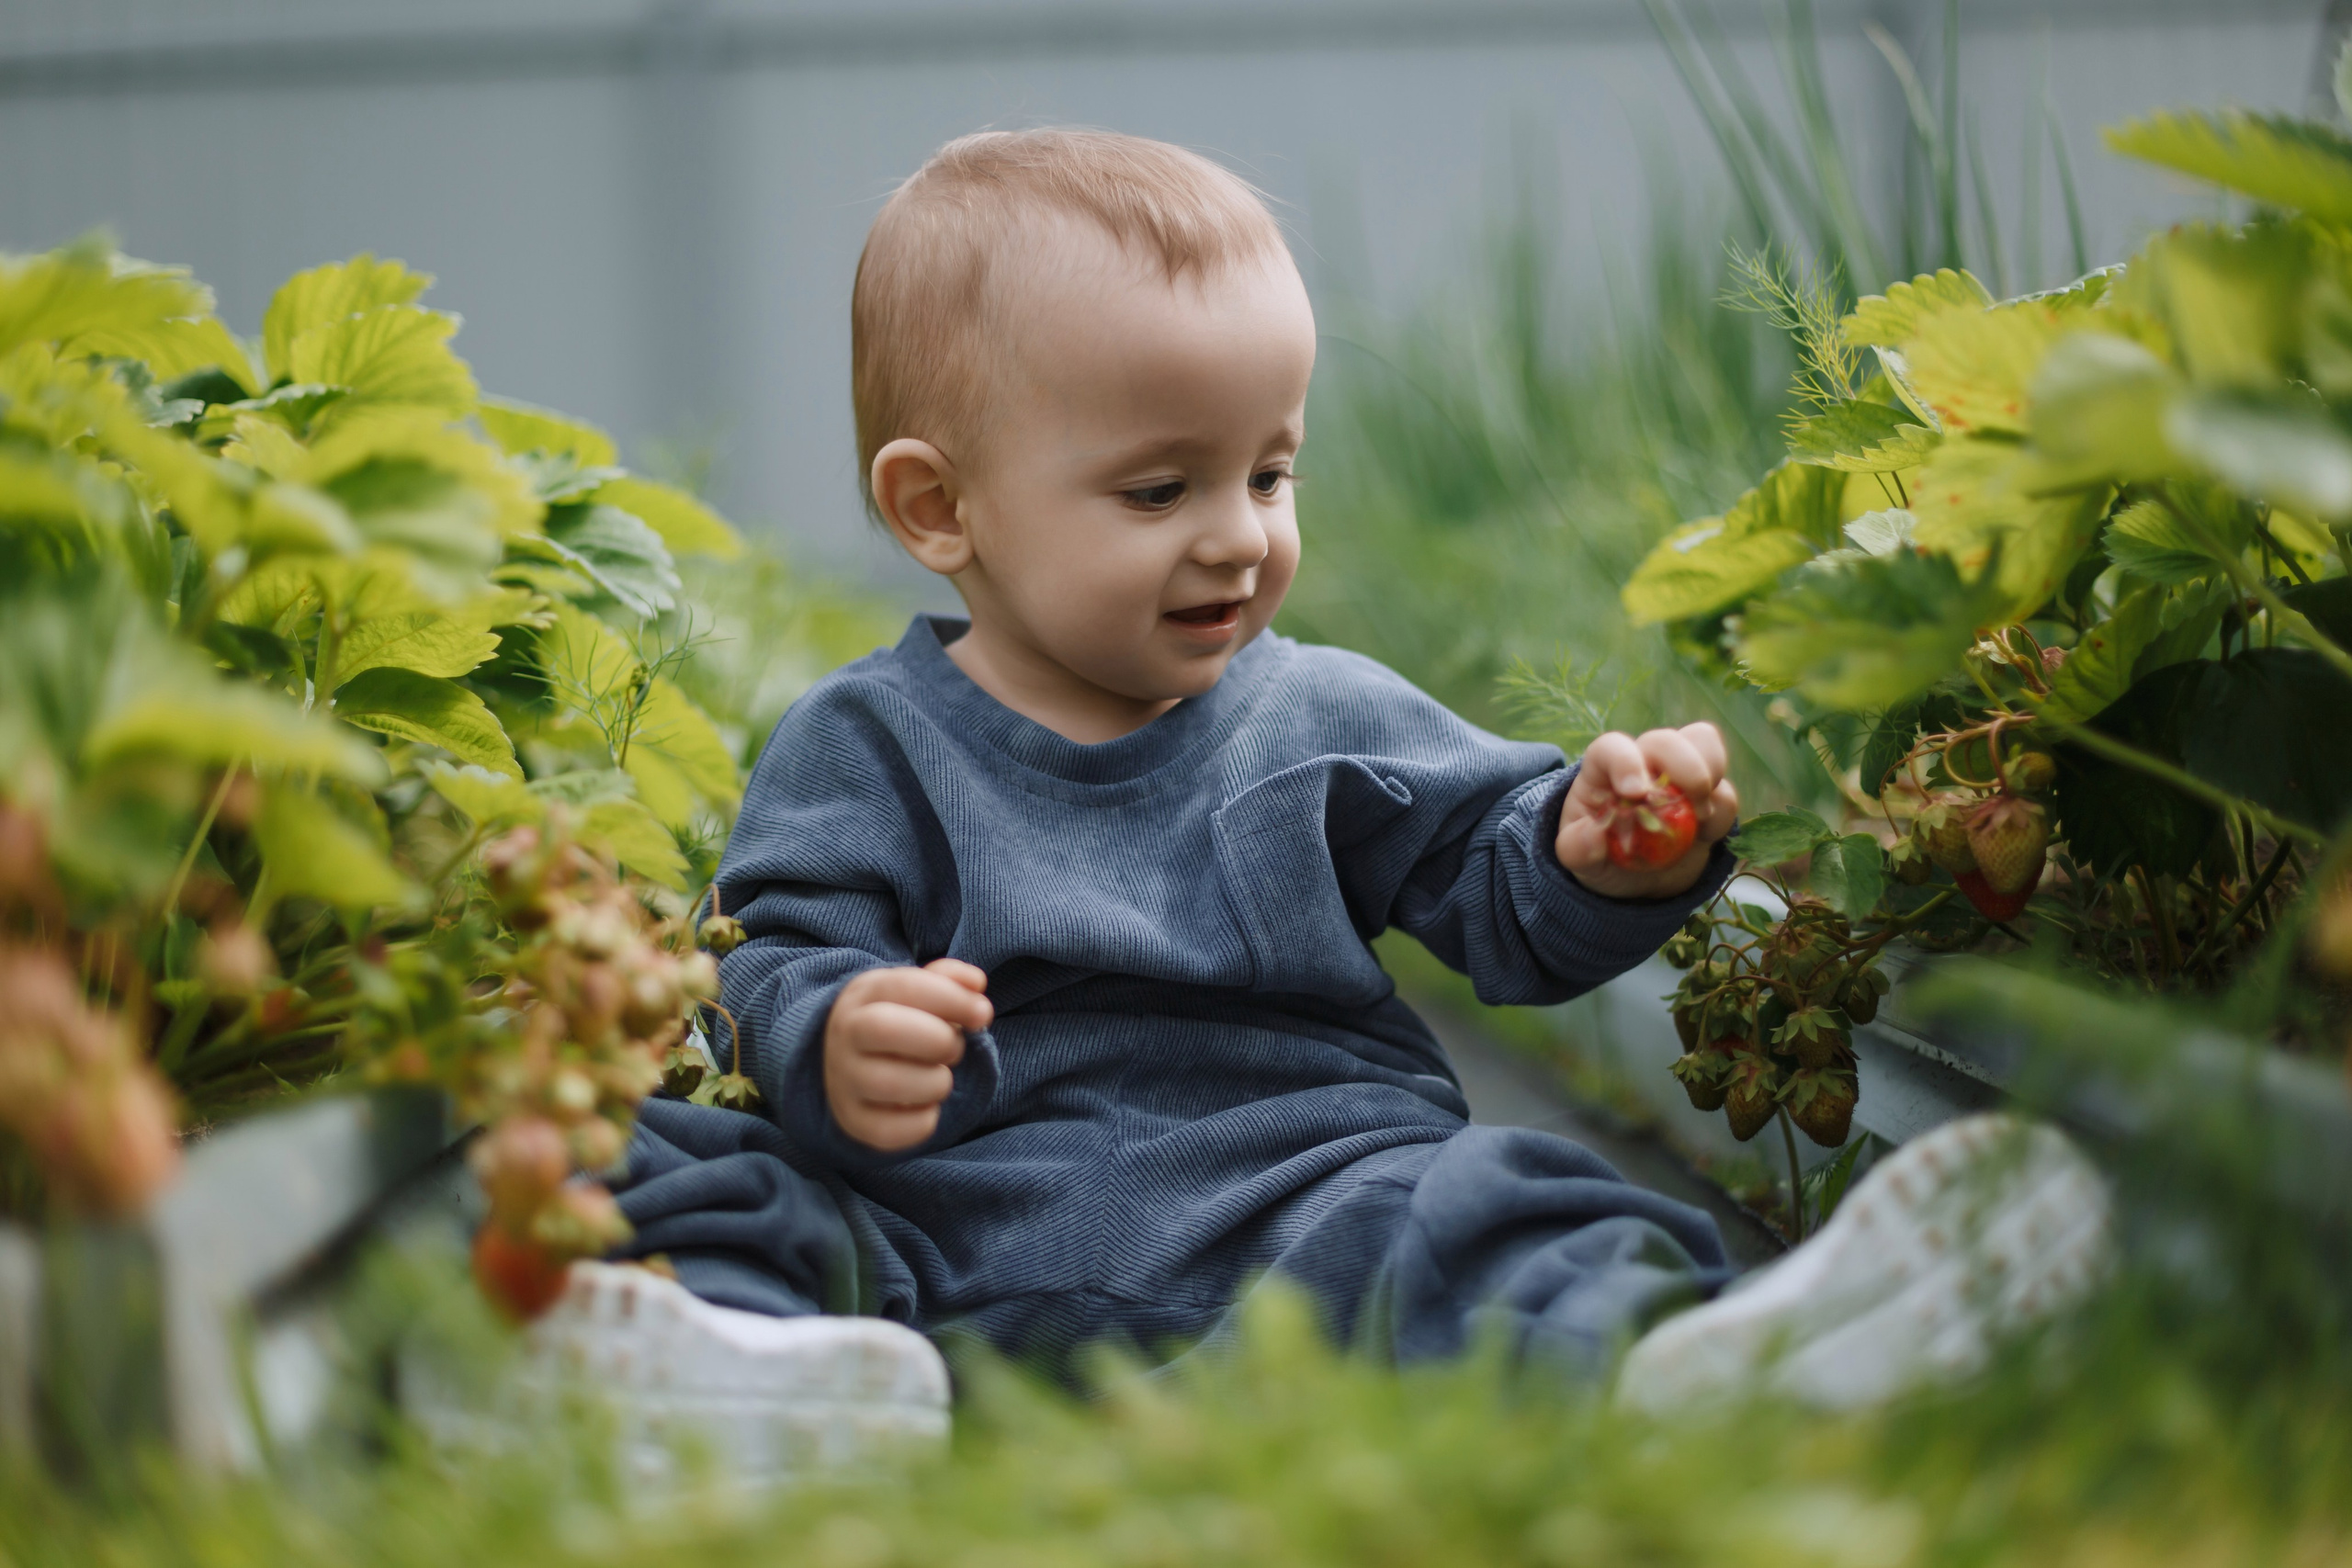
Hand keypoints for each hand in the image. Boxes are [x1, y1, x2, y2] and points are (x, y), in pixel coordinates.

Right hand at [823, 958, 991, 1151]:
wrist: (850, 1058)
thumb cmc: (900, 1018)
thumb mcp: (918, 989)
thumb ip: (950, 979)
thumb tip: (976, 985)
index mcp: (864, 995)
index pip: (904, 987)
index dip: (951, 999)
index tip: (982, 1013)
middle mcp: (846, 1035)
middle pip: (885, 1029)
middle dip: (938, 1040)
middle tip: (954, 1049)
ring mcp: (843, 1080)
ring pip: (889, 1084)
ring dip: (935, 1083)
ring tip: (940, 1077)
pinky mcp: (852, 1121)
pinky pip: (889, 1131)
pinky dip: (923, 1122)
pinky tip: (927, 1105)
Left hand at [1554, 725, 1738, 899]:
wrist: (1635, 880)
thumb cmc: (1600, 857)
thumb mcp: (1577, 857)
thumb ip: (1576, 848)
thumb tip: (1593, 835)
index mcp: (1604, 770)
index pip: (1612, 747)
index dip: (1625, 761)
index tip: (1635, 793)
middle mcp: (1644, 763)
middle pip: (1667, 739)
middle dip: (1683, 765)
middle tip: (1687, 806)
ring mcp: (1679, 775)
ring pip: (1704, 744)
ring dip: (1710, 774)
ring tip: (1700, 816)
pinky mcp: (1708, 796)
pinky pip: (1725, 790)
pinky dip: (1723, 812)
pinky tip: (1707, 835)